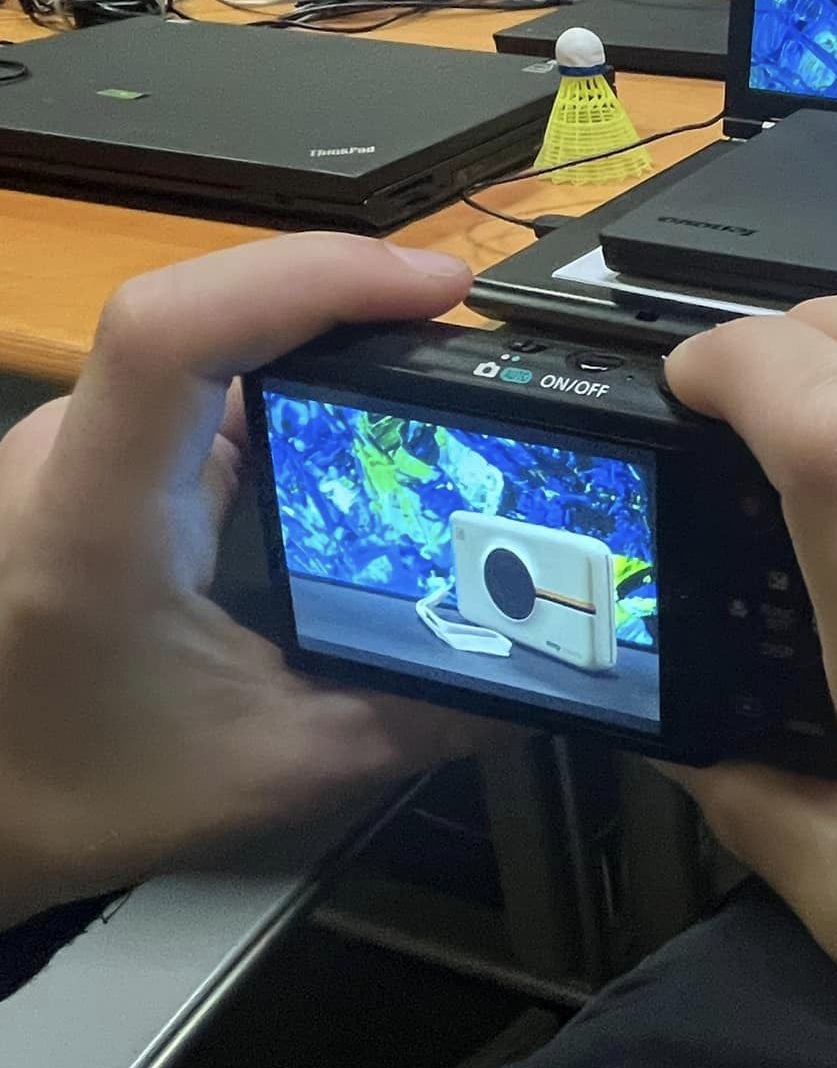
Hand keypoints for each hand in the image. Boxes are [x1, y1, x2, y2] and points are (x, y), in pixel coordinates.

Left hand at [0, 236, 479, 929]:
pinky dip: (291, 370)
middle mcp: (70, 456)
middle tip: (468, 332)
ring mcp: (74, 446)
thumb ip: (415, 717)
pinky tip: (359, 408)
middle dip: (354, 296)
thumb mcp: (274, 768)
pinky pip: (201, 376)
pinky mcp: (91, 456)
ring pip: (211, 335)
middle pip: (216, 310)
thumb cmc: (80, 789)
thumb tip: (534, 679)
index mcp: (101, 522)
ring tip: (434, 360)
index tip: (435, 289)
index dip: (310, 278)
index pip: (178, 332)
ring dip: (326, 330)